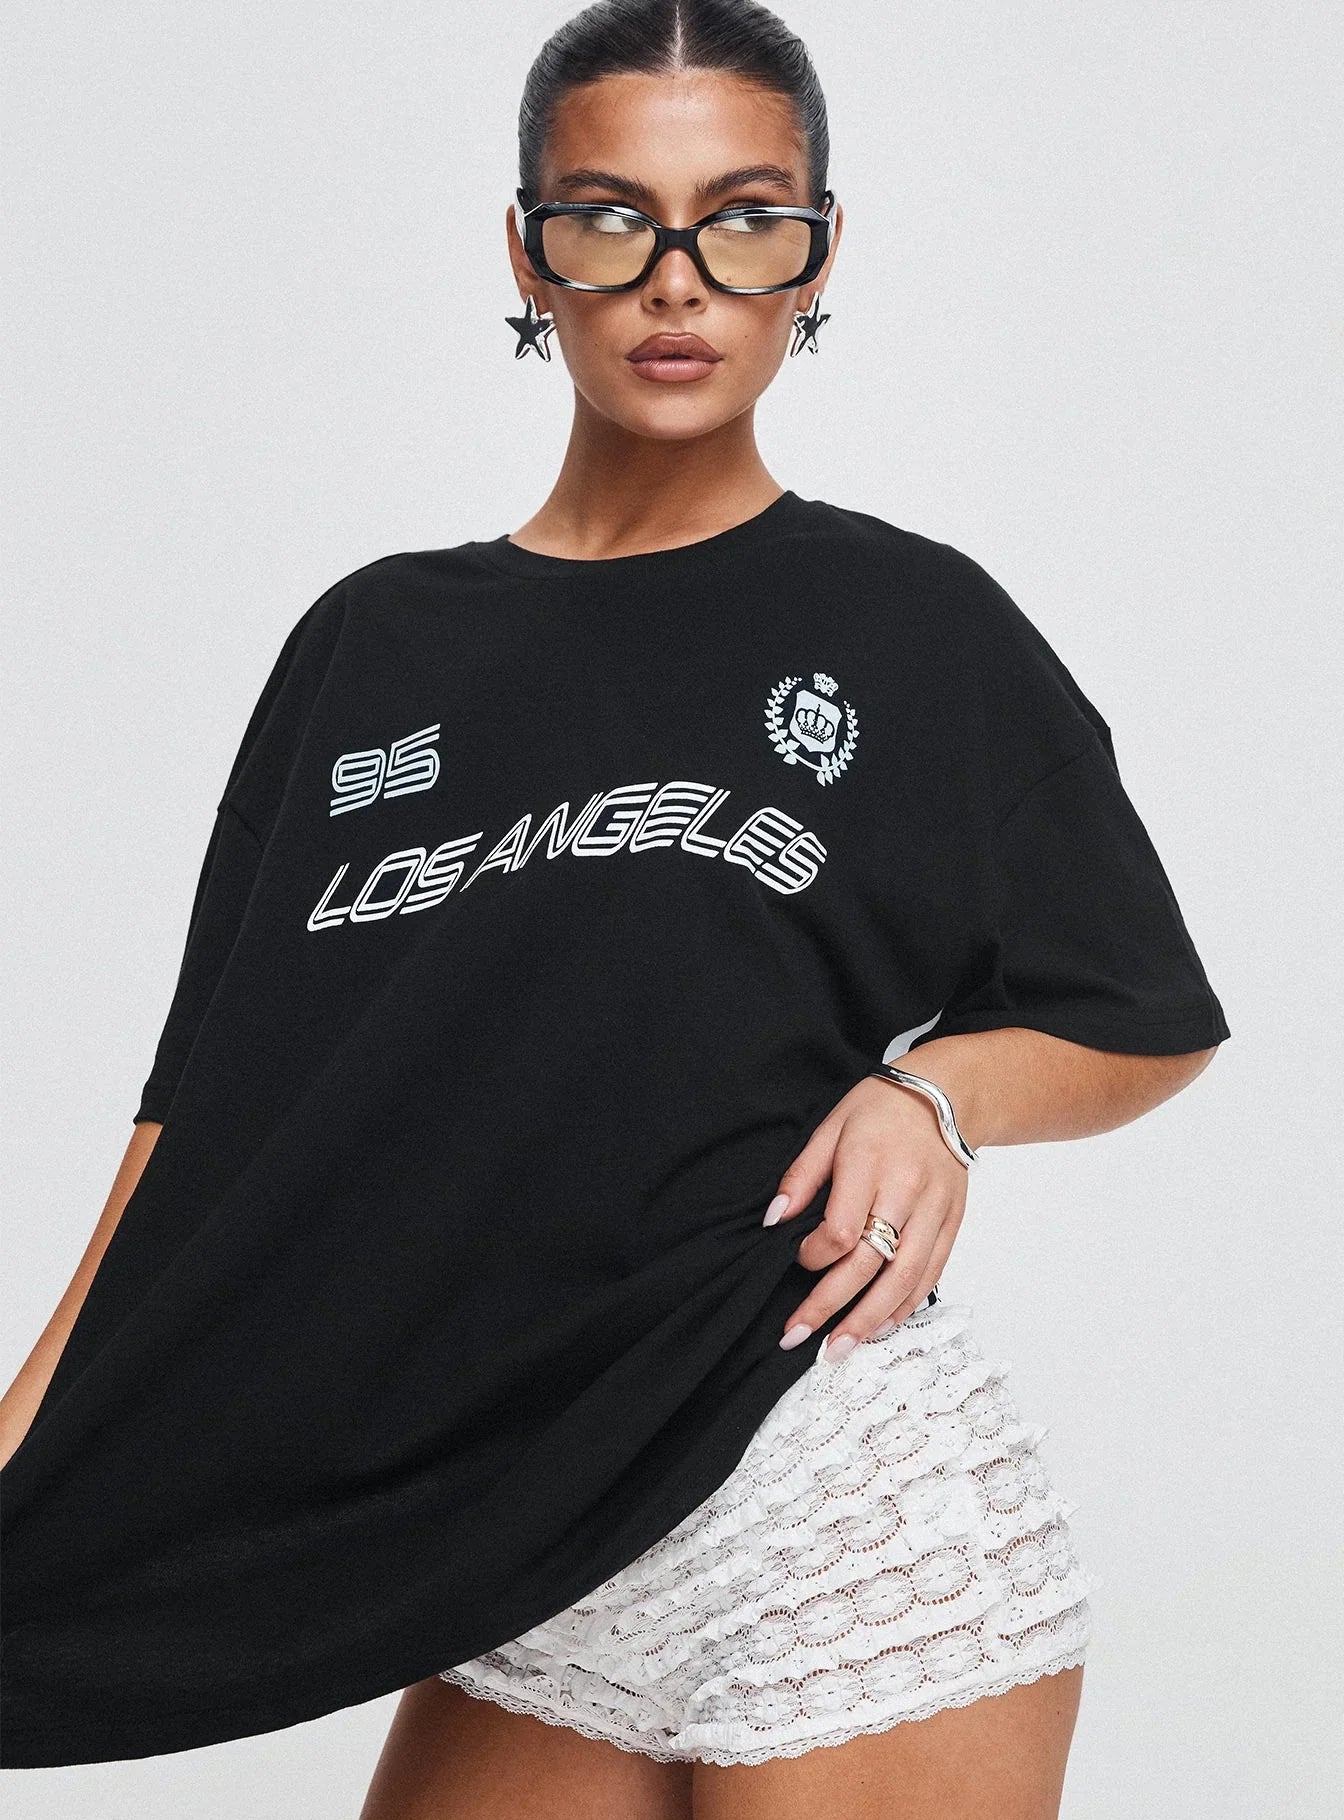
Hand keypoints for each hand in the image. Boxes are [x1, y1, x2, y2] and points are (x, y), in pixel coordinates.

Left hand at [765, 1073, 969, 1356]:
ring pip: (904, 1277)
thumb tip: (774, 1220)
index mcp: (870, 1163)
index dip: (814, 1254)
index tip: (798, 1258)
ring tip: (840, 1347)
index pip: (842, 1229)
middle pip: (870, 1262)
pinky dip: (905, 1305)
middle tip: (799, 1335)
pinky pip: (930, 1273)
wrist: (946, 1097)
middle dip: (831, 1304)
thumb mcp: (830, 1127)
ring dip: (870, 1319)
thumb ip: (801, 1176)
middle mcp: (906, 1191)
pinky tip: (880, 1326)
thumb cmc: (880, 1109)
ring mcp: (934, 1211)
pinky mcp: (951, 1224)